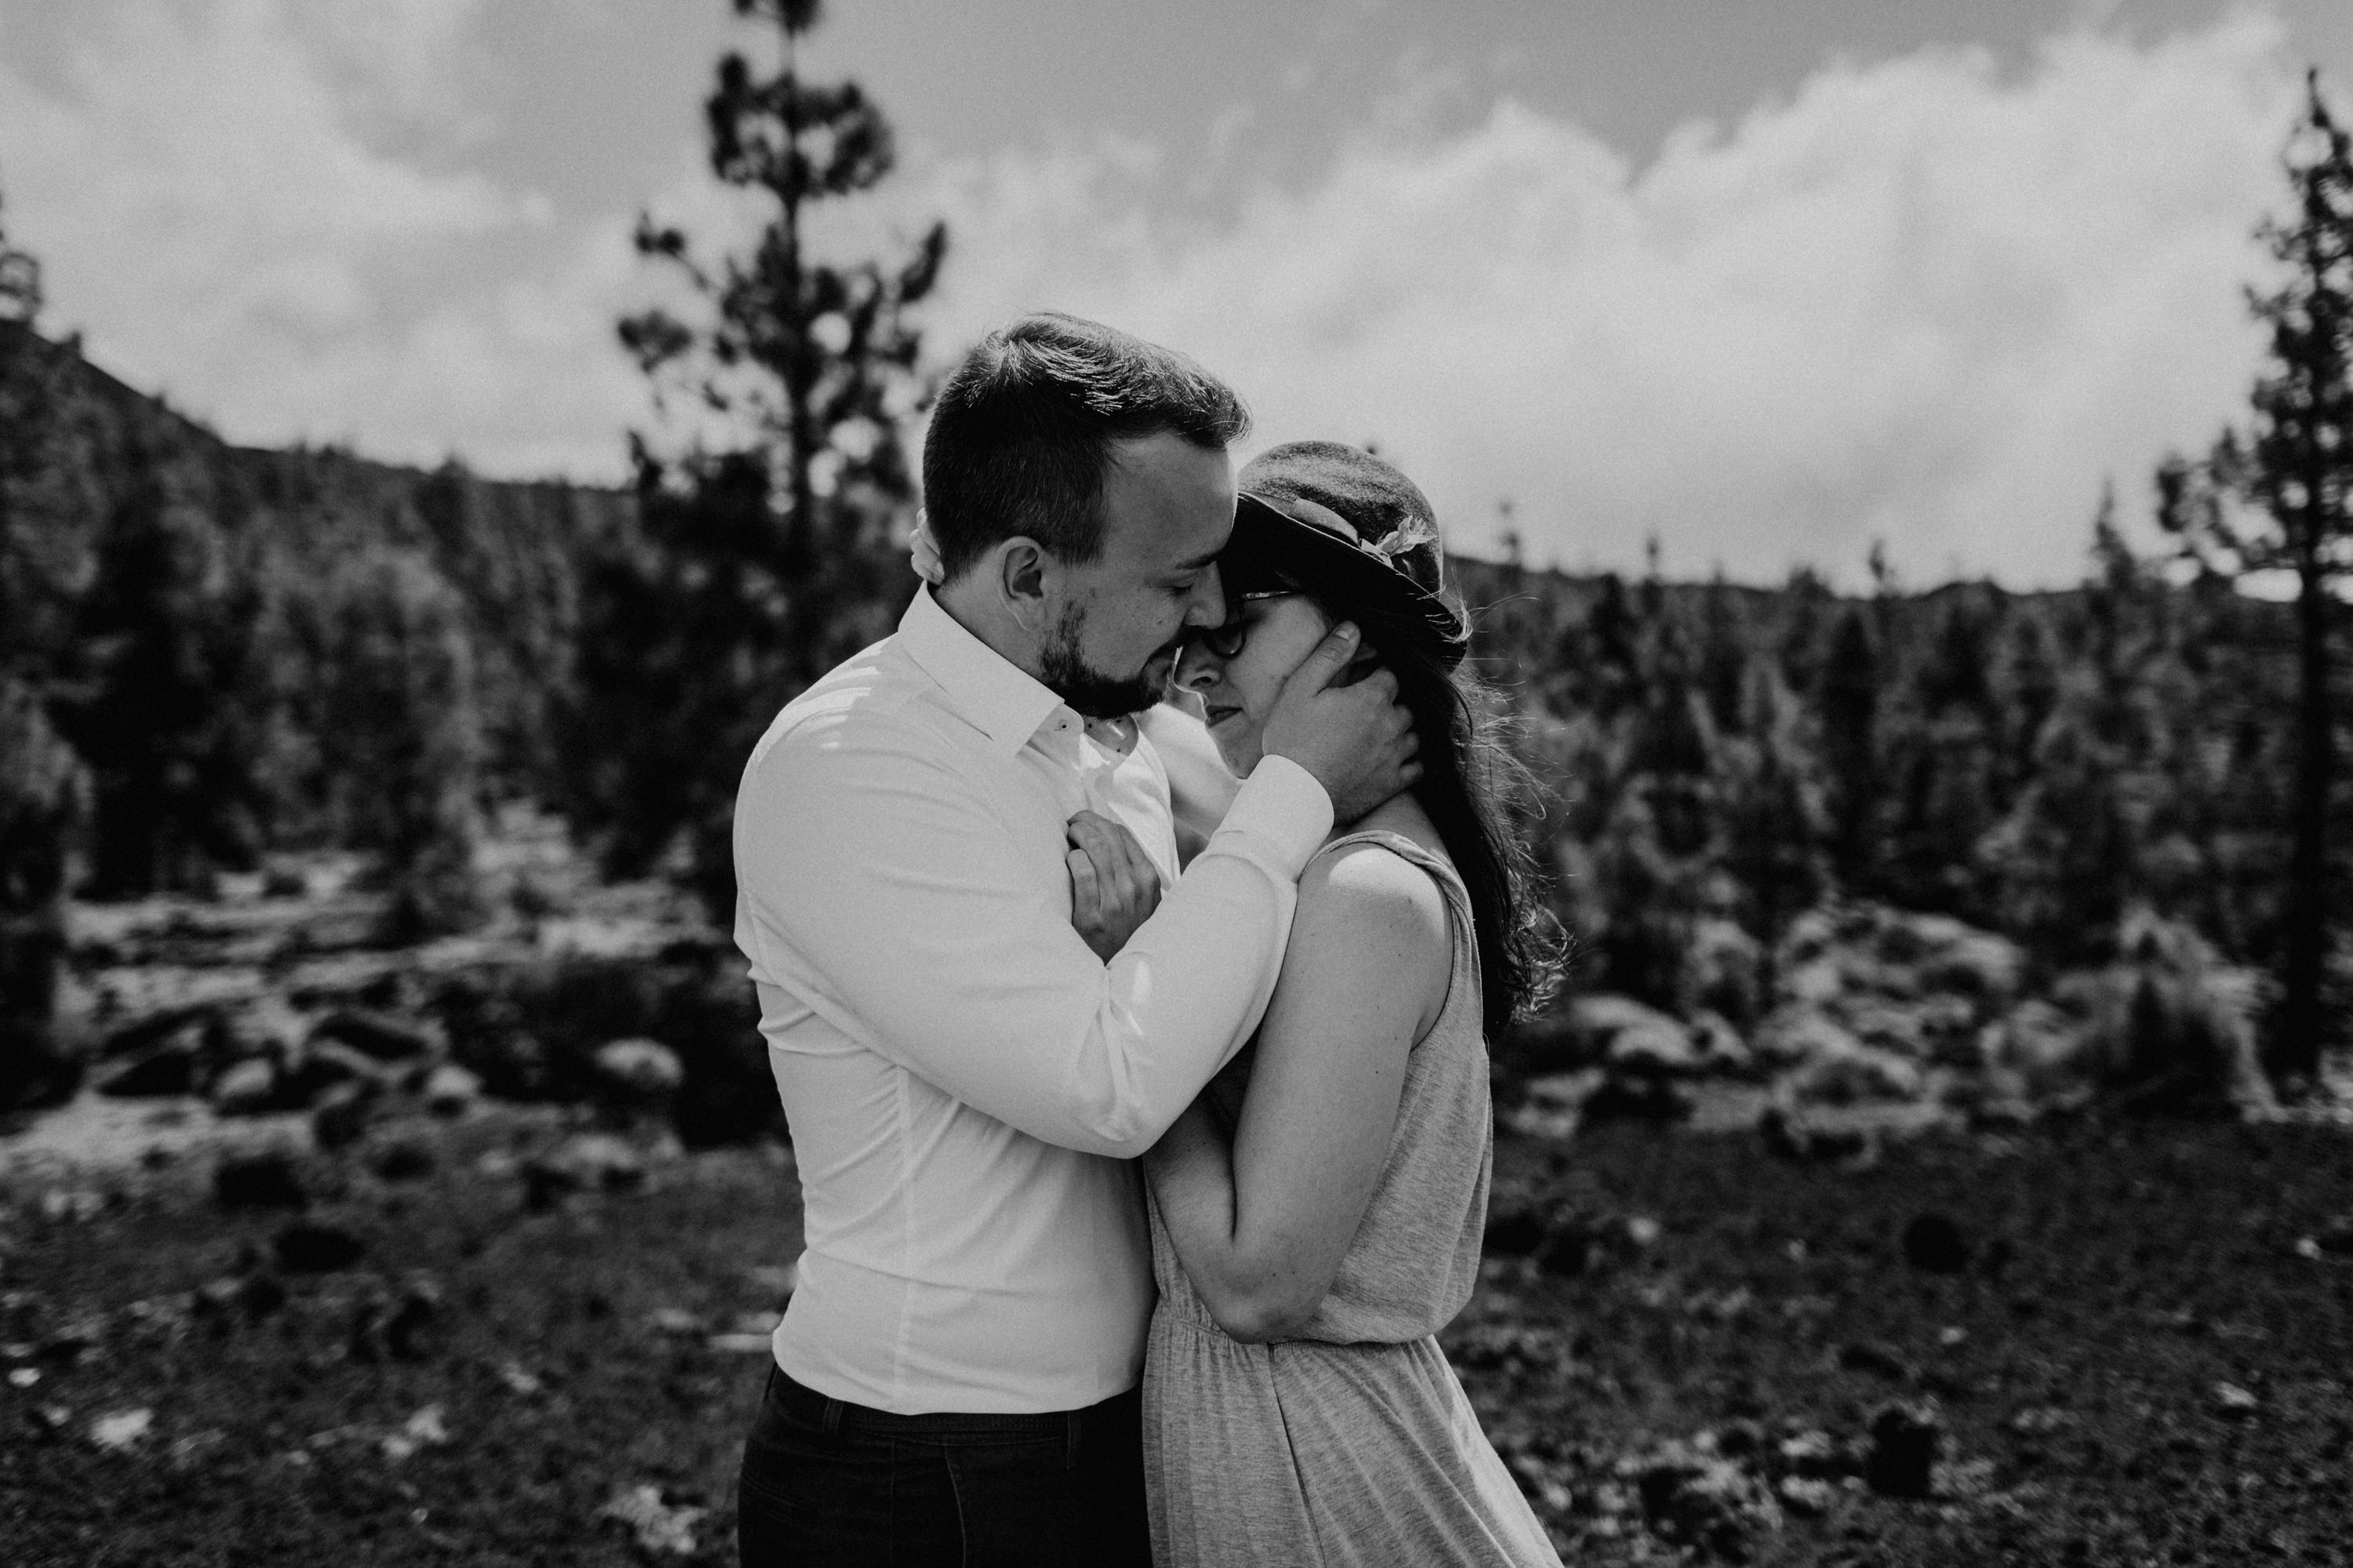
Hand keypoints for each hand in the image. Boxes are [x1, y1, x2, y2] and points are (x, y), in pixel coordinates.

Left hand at [1067, 810, 1162, 961]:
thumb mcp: (1143, 902)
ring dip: (1078, 834)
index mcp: (1148, 879)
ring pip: (1095, 849)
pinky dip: (1074, 859)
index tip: (1086, 821)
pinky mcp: (1093, 916)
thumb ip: (1134, 875)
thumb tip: (1109, 841)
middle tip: (1072, 823)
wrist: (1122, 972)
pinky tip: (1070, 859)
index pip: (1123, 835)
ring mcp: (1115, 902)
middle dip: (1086, 822)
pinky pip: (1083, 873)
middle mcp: (1134, 887)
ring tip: (1068, 834)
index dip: (1101, 822)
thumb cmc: (1127, 932)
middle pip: (1108, 837)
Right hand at [1258, 623, 1420, 824]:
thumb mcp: (1302, 689)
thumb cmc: (1293, 740)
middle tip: (1366, 710)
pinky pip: (1416, 767)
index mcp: (1372, 698)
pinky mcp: (1393, 783)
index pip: (1390, 676)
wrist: (1295, 794)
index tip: (1363, 682)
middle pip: (1404, 705)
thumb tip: (1353, 627)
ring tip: (1380, 734)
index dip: (1377, 676)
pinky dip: (1409, 761)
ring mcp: (1395, 756)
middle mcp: (1391, 724)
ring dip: (1400, 731)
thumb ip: (1330, 655)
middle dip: (1390, 704)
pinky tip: (1393, 759)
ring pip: (1413, 735)